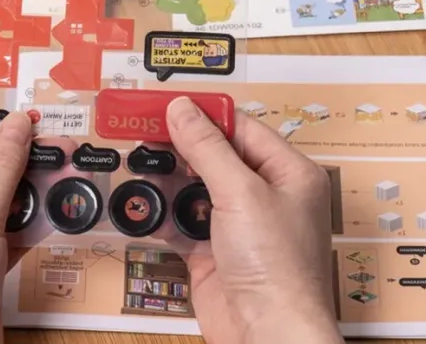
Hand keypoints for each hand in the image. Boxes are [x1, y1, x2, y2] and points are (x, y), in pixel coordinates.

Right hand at [166, 97, 342, 343]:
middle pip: (216, 155)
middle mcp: (266, 195)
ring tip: (137, 161)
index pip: (241, 128)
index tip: (167, 104)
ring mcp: (239, 225)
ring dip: (168, 177)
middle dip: (180, 144)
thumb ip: (207, 147)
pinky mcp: (214, 252)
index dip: (204, 114)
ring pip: (196, 187)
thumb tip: (181, 107)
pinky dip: (164, 212)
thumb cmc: (276, 267)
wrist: (267, 337)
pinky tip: (143, 203)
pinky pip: (184, 221)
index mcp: (288, 173)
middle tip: (142, 130)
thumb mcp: (240, 193)